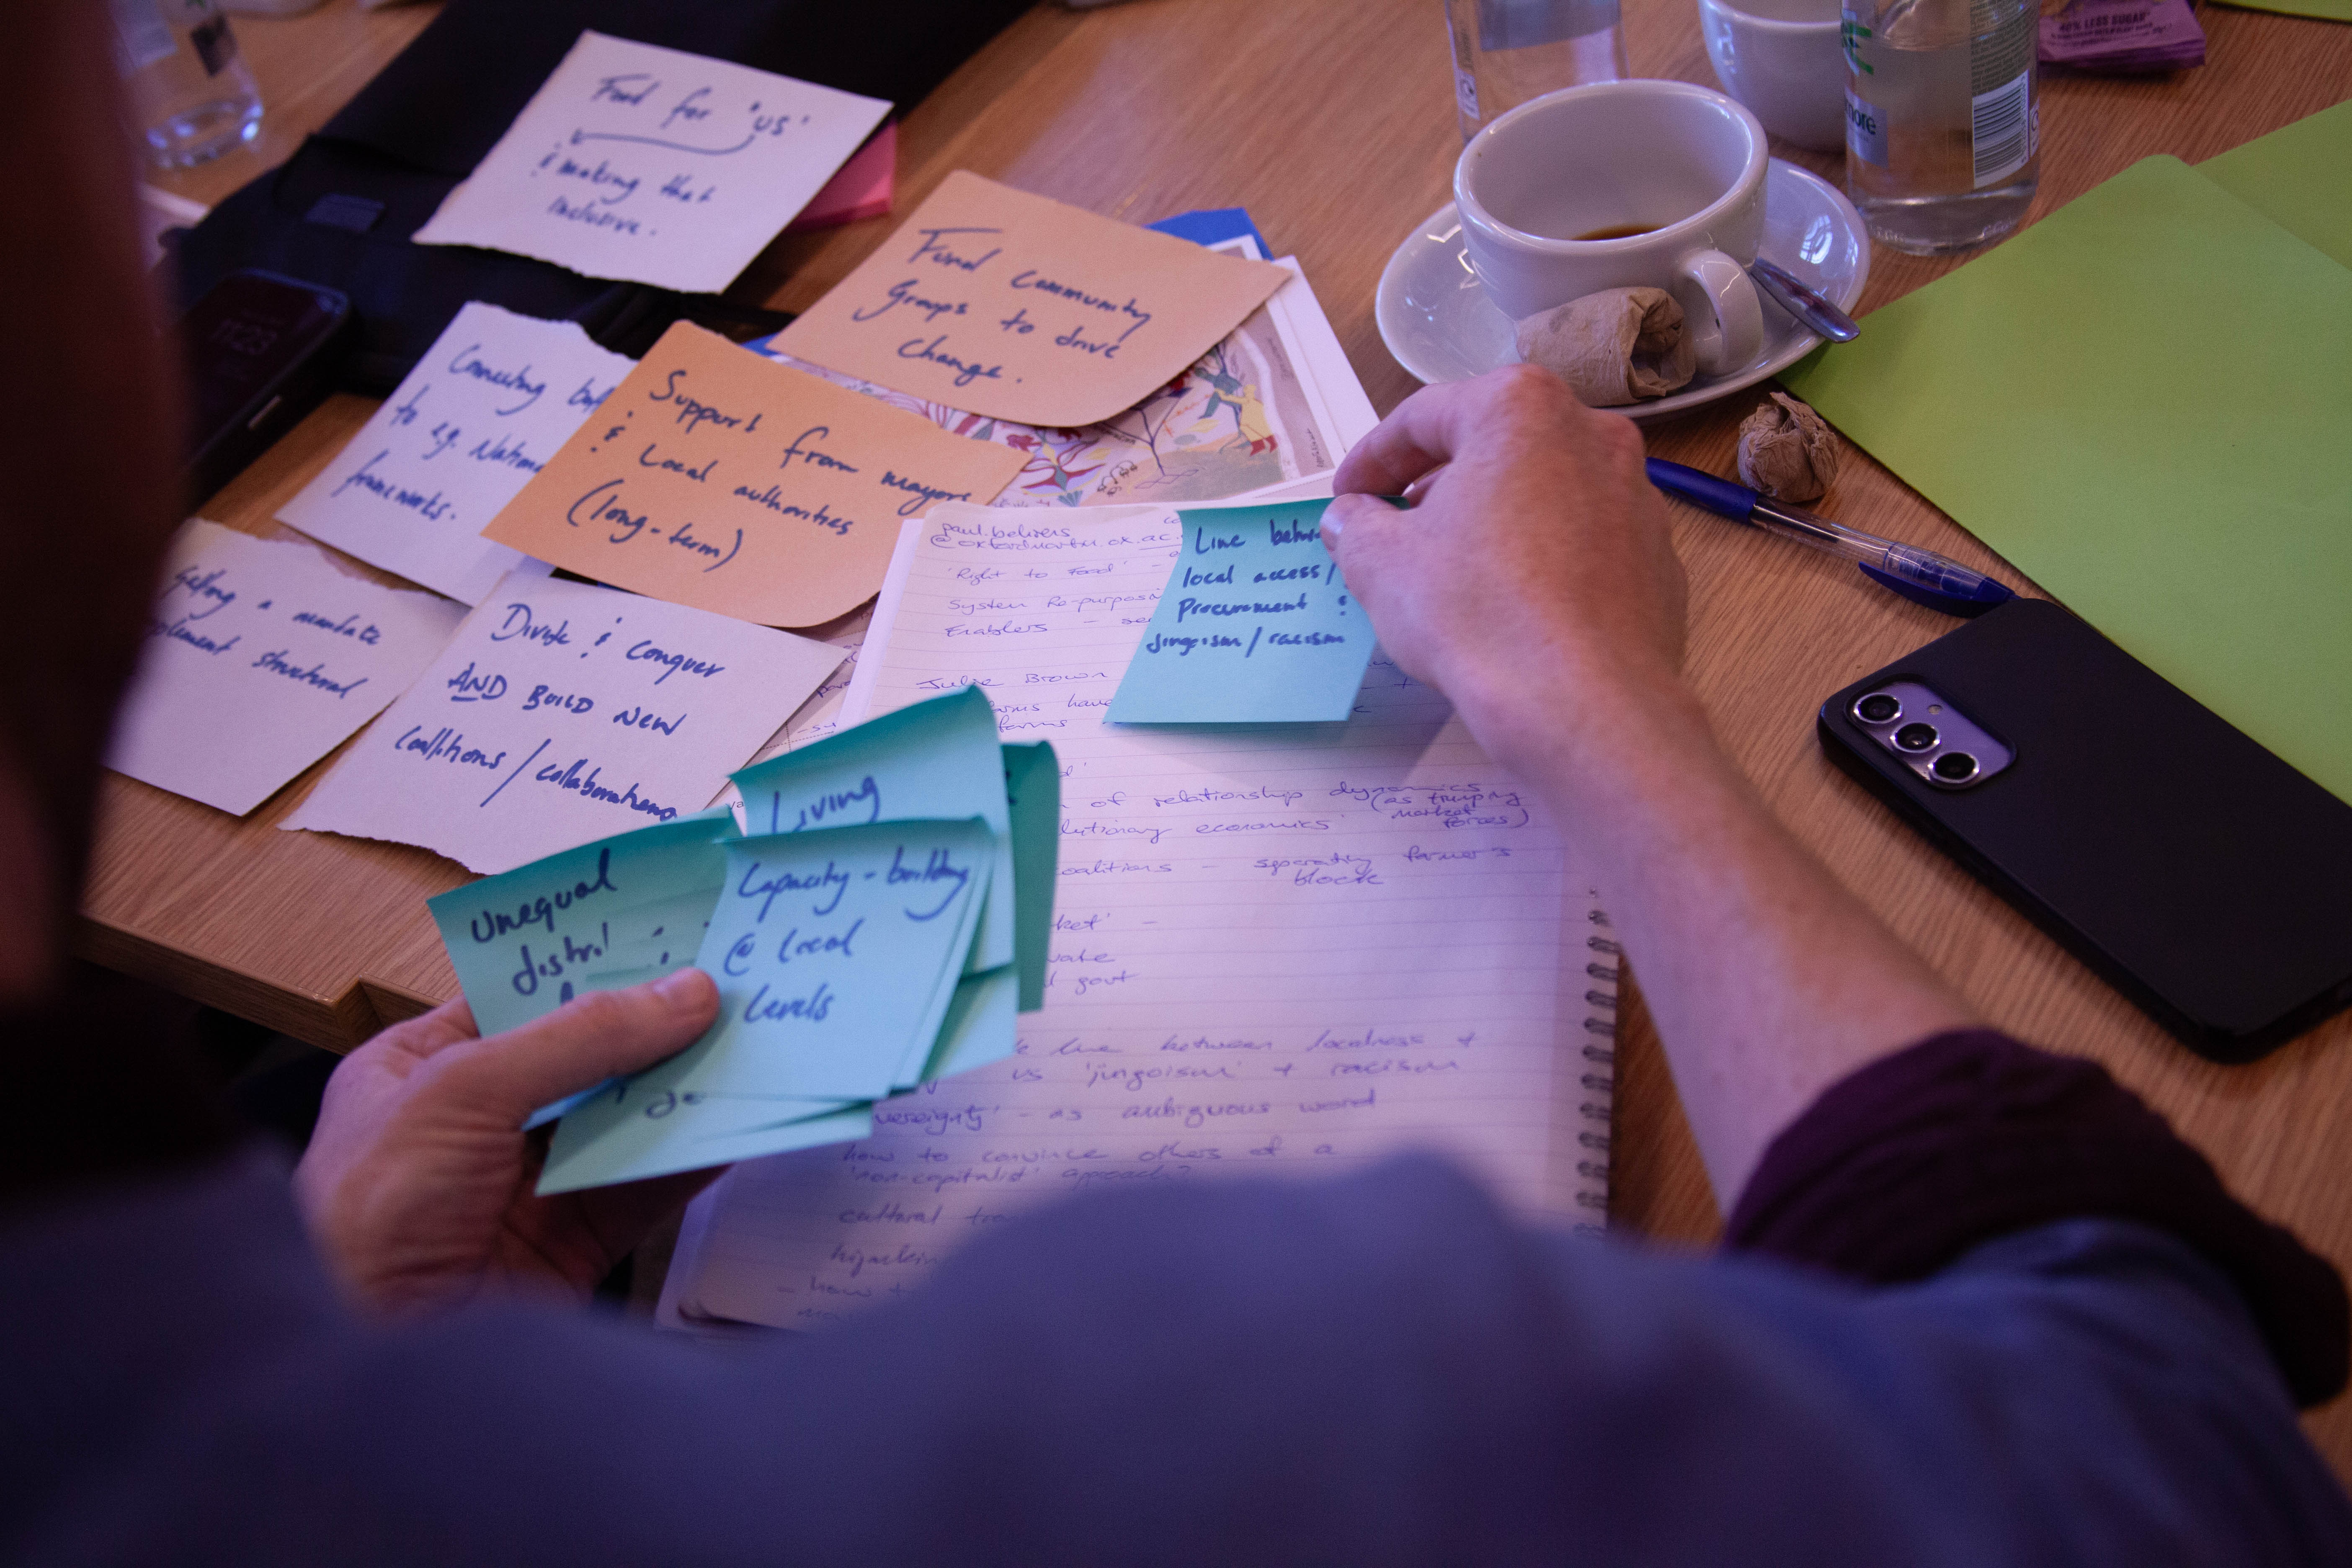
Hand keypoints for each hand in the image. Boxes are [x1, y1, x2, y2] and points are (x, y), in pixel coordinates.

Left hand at [293, 970, 723, 1315]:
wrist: (367, 1362)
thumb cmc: (369, 1215)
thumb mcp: (464, 1090)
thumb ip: (580, 1038)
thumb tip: (685, 992)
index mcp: (418, 1070)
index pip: (519, 999)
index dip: (592, 968)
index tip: (670, 936)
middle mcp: (474, 1124)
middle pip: (583, 1058)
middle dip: (653, 1026)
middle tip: (733, 982)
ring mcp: (524, 1187)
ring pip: (621, 1120)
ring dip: (683, 1086)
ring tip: (754, 1044)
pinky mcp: (571, 1244)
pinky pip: (643, 1187)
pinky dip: (692, 1156)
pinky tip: (738, 1122)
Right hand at [1321, 366, 1687, 733]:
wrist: (1584, 703)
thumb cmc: (1478, 614)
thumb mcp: (1384, 565)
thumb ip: (1357, 528)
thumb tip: (1350, 519)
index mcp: (1519, 409)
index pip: (1423, 417)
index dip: (1371, 459)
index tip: (1347, 497)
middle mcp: (1591, 434)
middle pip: (1493, 445)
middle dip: (1436, 484)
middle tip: (1394, 528)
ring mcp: (1636, 495)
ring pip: (1545, 491)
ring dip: (1494, 519)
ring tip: (1453, 570)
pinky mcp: (1658, 557)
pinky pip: (1585, 542)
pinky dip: (1544, 559)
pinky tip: (1514, 606)